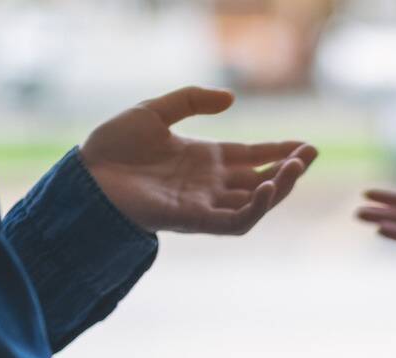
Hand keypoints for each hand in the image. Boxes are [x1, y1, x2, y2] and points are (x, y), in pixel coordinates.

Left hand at [80, 86, 317, 234]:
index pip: (254, 158)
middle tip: (310, 155)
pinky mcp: (195, 220)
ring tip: (295, 168)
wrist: (86, 174)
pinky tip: (267, 187)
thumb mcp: (155, 111)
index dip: (281, 152)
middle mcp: (210, 184)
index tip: (308, 145)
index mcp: (205, 159)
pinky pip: (235, 221)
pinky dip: (255, 208)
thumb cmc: (114, 145)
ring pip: (256, 202)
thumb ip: (192, 100)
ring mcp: (205, 204)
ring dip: (280, 188)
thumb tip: (232, 98)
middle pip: (262, 180)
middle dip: (289, 170)